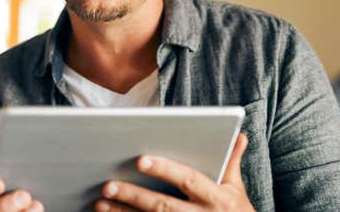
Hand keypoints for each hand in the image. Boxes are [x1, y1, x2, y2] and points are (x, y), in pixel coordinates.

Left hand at [95, 133, 253, 211]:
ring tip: (100, 203)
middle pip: (163, 206)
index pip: (188, 180)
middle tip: (107, 185)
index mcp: (217, 198)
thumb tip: (239, 134)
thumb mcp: (237, 190)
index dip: (165, 169)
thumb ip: (231, 162)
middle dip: (134, 195)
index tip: (140, 160)